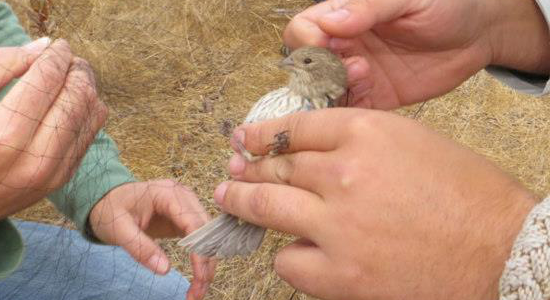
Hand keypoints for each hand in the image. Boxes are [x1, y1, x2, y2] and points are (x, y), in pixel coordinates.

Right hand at [0, 38, 106, 218]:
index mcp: (6, 139)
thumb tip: (45, 46)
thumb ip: (3, 69)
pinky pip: (89, 134)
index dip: (55, 58)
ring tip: (73, 74)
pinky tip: (74, 100)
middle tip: (68, 57)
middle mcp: (36, 160)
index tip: (58, 44)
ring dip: (87, 88)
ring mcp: (53, 173)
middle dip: (76, 70)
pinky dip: (88, 110)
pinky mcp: (62, 178)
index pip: (45, 82)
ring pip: (91, 115)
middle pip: (76, 98)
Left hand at [89, 179, 216, 299]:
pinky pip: (200, 236)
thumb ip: (141, 248)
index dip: (200, 251)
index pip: (194, 223)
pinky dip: (201, 256)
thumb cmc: (110, 210)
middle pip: (206, 230)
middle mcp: (183, 196)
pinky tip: (198, 275)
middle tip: (198, 291)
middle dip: (207, 262)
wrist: (106, 199)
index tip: (200, 278)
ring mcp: (186, 204)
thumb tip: (165, 270)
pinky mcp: (185, 216)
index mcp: (168, 194)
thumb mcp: (119, 230)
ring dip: (207, 262)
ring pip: (208, 235)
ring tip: (198, 288)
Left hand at [214, 109, 536, 299]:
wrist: (502, 251)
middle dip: (248, 168)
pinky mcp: (339, 274)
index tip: (246, 138)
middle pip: (276, 166)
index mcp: (366, 132)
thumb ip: (358, 141)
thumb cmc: (468, 195)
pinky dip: (288, 255)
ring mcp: (337, 225)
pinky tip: (298, 252)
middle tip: (232, 171)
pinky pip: (288, 261)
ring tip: (231, 199)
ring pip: (268, 208)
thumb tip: (312, 152)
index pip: (296, 126)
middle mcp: (343, 173)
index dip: (263, 132)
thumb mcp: (412, 142)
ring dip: (245, 203)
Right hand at [284, 0, 549, 108]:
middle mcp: (346, 47)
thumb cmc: (447, 3)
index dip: (307, 41)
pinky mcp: (376, 98)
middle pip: (308, 67)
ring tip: (366, 77)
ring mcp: (359, 75)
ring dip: (335, 93)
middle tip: (350, 68)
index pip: (304, 30)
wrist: (480, 32)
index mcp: (346, 16)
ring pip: (325, 93)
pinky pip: (352, 110)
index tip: (325, 47)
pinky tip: (373, 97)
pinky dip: (352, 111)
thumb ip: (370, 8)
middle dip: (320, 72)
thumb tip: (332, 22)